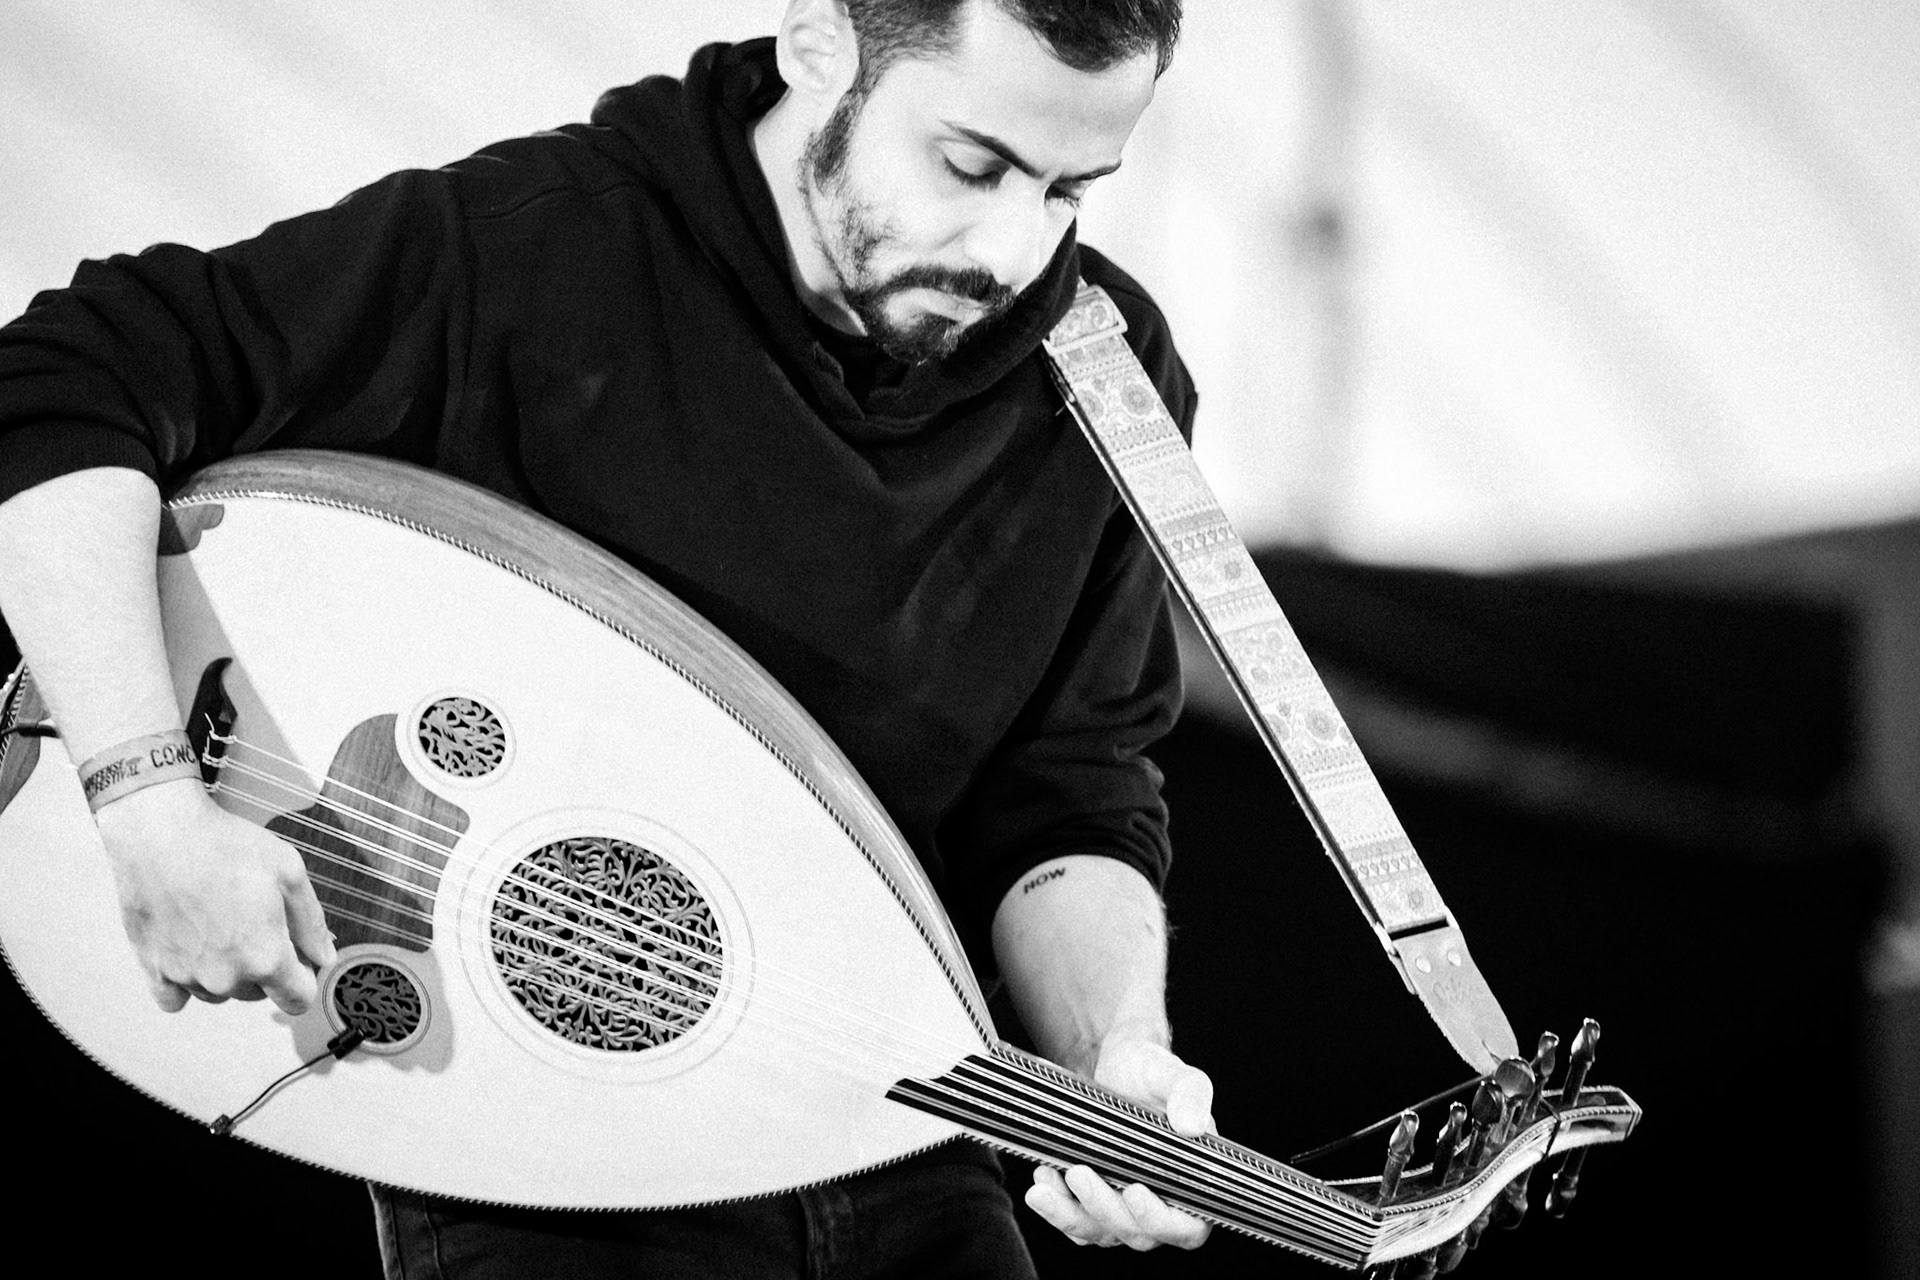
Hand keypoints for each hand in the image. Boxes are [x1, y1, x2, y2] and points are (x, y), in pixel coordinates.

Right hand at [93, 776, 335, 1013]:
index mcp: (266, 957)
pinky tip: (192, 952)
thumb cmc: (226, 847)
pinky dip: (186, 983)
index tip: (300, 958)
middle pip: (259, 993)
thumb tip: (324, 957)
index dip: (306, 979)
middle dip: (266, 968)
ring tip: (223, 927)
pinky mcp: (154, 969)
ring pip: (220, 993)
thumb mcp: (290, 873)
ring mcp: (187, 976)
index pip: (298, 999)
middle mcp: (226, 977)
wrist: (160, 834)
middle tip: (257, 924)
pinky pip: (175, 998)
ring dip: (227, 973)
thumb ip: (312, 924)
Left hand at [1024, 1035, 1216, 1249]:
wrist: (1116, 1066)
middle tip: (1079, 1172)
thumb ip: (1191, 1093)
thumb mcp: (1172, 1074)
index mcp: (1193, 1184)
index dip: (1161, 1220)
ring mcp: (1124, 1209)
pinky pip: (1075, 1221)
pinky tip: (1043, 1177)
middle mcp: (1162, 1205)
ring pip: (1099, 1232)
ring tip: (1044, 1186)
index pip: (1187, 1228)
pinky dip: (1056, 1206)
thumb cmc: (1152, 1073)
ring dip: (1070, 1215)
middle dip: (1104, 1208)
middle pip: (1137, 1234)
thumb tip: (1192, 1125)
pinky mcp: (1093, 1204)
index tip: (1135, 1192)